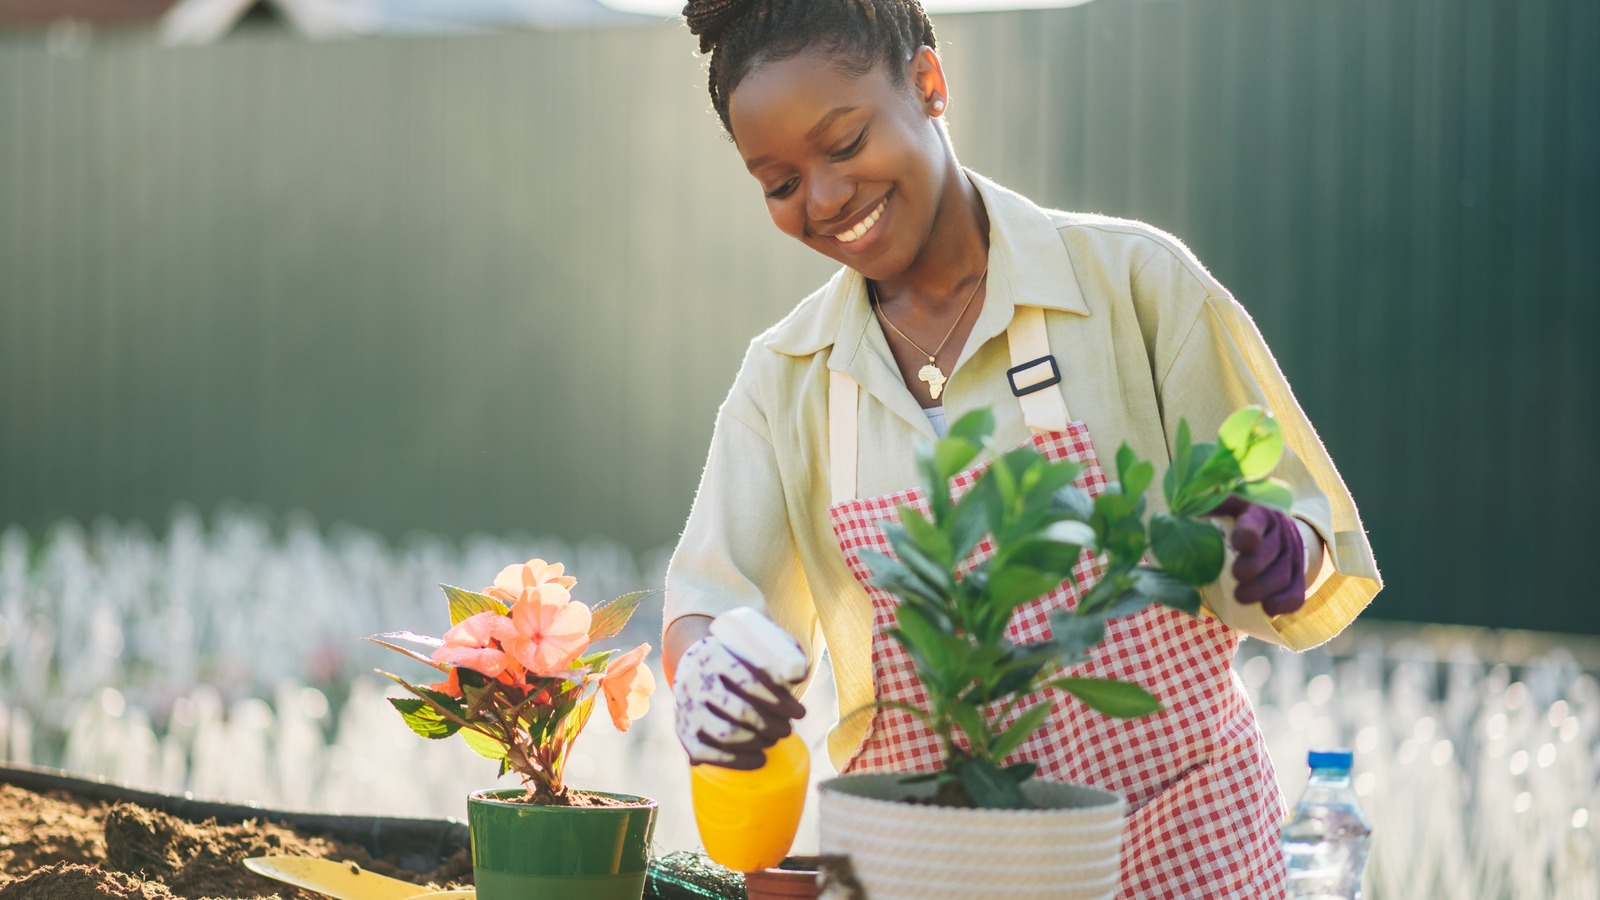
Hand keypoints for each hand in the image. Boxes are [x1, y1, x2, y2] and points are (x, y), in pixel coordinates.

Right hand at [672, 608, 807, 768]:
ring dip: (757, 742)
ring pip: (725, 734)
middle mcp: (694, 682)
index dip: (778, 701)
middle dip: (771, 724)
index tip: (800, 713)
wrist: (692, 666)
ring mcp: (685, 709)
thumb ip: (775, 659)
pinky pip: (708, 754)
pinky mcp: (683, 731)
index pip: (748, 681)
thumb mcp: (749, 648)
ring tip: (774, 739)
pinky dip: (738, 761)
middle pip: (739, 710)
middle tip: (788, 729)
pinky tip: (760, 759)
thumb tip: (799, 676)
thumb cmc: (733, 659)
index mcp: (713, 655)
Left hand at [1210, 497, 1305, 615]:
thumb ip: (1207, 508)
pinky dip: (1285, 603)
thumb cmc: (1238, 518)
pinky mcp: (1298, 575)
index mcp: (1257, 512)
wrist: (1274, 528)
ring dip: (1262, 589)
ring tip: (1240, 598)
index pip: (1256, 522)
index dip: (1248, 534)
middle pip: (1271, 551)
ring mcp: (1292, 554)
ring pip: (1284, 575)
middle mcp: (1279, 532)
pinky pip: (1297, 592)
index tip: (1238, 546)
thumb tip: (1178, 516)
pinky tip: (1268, 609)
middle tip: (1236, 577)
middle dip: (1253, 567)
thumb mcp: (1226, 505)